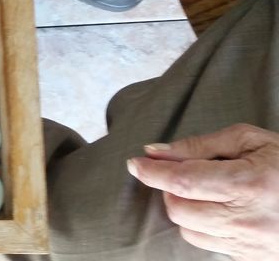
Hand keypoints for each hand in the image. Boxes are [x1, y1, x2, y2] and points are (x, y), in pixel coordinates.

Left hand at [128, 124, 278, 259]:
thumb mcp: (253, 140)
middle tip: (184, 174)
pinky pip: (209, 246)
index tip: (135, 163)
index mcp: (249, 184)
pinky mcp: (252, 259)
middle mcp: (247, 219)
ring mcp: (251, 245)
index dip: (151, 172)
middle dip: (171, 190)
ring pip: (189, 231)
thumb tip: (156, 152)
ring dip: (186, 210)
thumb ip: (202, 145)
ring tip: (207, 193)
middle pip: (179, 209)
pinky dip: (204, 228)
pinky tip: (221, 212)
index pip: (182, 181)